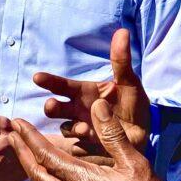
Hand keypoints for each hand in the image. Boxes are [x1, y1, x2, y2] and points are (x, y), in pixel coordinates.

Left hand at [8, 98, 169, 180]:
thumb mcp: (135, 163)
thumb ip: (112, 134)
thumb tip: (98, 105)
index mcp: (82, 180)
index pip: (46, 155)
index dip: (29, 137)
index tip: (16, 123)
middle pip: (37, 175)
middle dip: (21, 153)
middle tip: (10, 137)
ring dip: (37, 172)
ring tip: (32, 159)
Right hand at [35, 28, 150, 160]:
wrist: (143, 134)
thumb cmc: (133, 106)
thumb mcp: (130, 83)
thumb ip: (122, 61)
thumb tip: (122, 31)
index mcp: (85, 93)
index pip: (63, 86)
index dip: (50, 81)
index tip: (37, 77)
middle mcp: (78, 111)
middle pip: (57, 107)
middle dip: (52, 107)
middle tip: (50, 106)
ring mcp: (82, 130)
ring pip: (66, 128)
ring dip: (71, 128)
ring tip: (83, 129)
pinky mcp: (89, 148)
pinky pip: (79, 146)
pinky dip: (83, 144)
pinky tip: (94, 142)